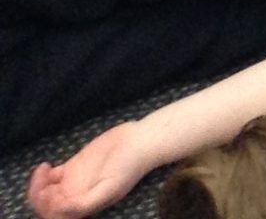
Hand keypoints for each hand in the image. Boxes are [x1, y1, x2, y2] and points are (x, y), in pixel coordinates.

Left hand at [28, 124, 147, 217]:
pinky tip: (47, 165)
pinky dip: (42, 174)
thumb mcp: (110, 189)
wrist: (139, 142)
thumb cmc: (128, 167)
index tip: (51, 192)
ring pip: (46, 192)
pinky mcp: (72, 167)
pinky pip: (51, 177)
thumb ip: (85, 203)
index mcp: (84, 207)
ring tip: (43, 171)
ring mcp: (72, 182)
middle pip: (47, 206)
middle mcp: (76, 197)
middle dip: (39, 197)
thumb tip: (61, 209)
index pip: (57, 216)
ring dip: (38, 186)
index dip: (48, 208)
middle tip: (45, 182)